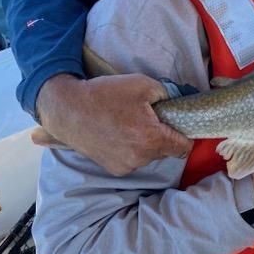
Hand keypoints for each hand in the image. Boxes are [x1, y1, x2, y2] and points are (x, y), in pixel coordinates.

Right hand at [32, 73, 193, 175]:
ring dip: (147, 144)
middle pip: (167, 151)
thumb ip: (168, 95)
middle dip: (164, 136)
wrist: (67, 110)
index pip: (184, 147)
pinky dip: (132, 149)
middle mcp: (140, 158)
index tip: (180, 125)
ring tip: (131, 125)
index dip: (186, 135)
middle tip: (151, 118)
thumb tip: (179, 104)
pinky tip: (120, 134)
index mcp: (151, 139)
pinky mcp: (113, 168)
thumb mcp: (143, 84)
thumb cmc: (105, 95)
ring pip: (149, 156)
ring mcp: (125, 166)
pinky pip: (133, 160)